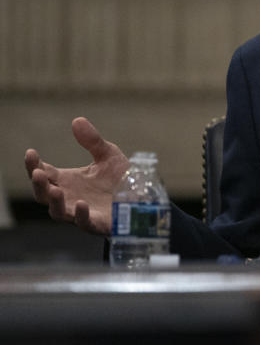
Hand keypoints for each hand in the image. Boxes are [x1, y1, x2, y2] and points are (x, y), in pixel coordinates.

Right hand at [24, 117, 129, 235]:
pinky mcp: (98, 224)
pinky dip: (80, 215)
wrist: (144, 197)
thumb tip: (77, 120)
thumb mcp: (108, 155)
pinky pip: (85, 223)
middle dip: (38, 184)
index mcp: (68, 180)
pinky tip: (81, 204)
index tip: (30, 152)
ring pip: (58, 212)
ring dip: (54, 202)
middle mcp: (69, 197)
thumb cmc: (122, 178)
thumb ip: (92, 141)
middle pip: (44, 194)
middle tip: (36, 172)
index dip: (34, 164)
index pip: (44, 173)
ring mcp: (82, 213)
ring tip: (54, 189)